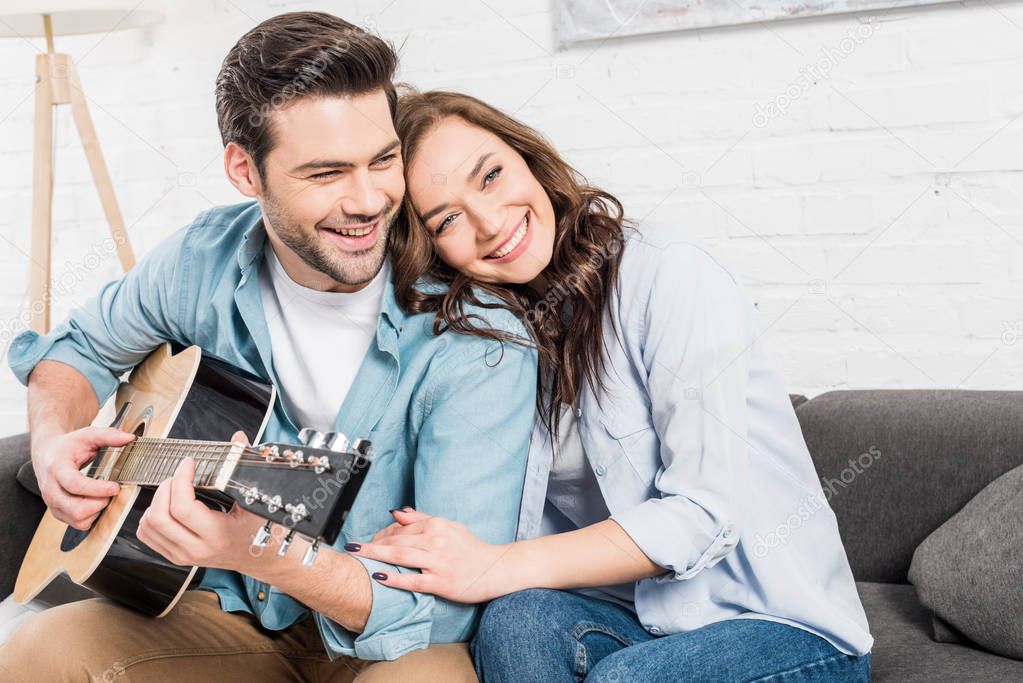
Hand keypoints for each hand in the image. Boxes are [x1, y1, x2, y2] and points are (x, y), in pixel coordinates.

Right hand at [32, 426, 133, 529]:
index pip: (75, 485)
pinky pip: (77, 524)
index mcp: (57, 469)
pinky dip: (91, 518)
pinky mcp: (58, 512)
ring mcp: (53, 503)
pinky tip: (97, 503)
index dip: (97, 489)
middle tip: (112, 491)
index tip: (115, 487)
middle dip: (100, 503)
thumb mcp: (87, 435)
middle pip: (76, 509)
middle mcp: (51, 489)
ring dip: (97, 511)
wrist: (46, 454)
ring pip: (77, 520)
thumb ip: (108, 435)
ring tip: (105, 496)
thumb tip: (130, 438)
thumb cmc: (67, 446)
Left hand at [136, 432, 264, 570]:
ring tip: (173, 489)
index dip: (180, 479)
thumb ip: (243, 468)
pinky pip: (147, 535)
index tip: (189, 463)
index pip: (183, 507)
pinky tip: (166, 505)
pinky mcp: (175, 556)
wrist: (259, 558)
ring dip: (155, 501)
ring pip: (149, 525)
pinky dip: (149, 515)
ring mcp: (183, 555)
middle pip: (160, 517)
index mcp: (217, 535)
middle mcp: (197, 548)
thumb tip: (238, 439)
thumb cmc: (258, 530)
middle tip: (179, 475)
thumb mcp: (255, 501)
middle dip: (165, 488)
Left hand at [350, 509, 511, 603]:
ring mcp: (439, 561)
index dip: (381, 534)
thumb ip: (421, 518)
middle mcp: (437, 540)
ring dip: (375, 555)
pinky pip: (413, 579)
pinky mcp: (441, 582)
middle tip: (353, 548)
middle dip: (372, 544)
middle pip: (396, 540)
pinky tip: (379, 576)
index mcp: (437, 525)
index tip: (366, 541)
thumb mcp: (449, 527)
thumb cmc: (471, 549)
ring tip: (357, 555)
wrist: (495, 568)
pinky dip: (395, 577)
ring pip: (401, 556)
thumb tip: (396, 512)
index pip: (401, 528)